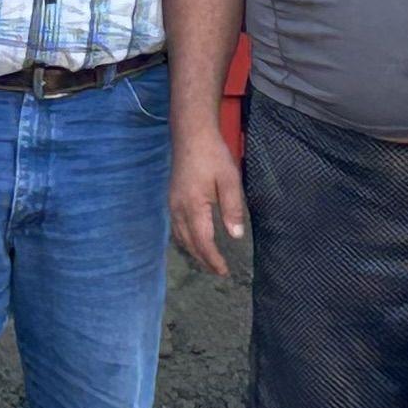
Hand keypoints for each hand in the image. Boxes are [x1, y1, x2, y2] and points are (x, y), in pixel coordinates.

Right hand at [169, 114, 249, 278]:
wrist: (191, 136)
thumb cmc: (213, 156)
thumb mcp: (229, 180)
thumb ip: (232, 209)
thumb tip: (235, 236)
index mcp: (194, 207)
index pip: (203, 242)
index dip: (213, 259)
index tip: (224, 271)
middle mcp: (178, 210)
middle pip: (189, 244)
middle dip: (203, 260)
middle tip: (218, 271)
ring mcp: (172, 204)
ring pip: (180, 237)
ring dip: (193, 252)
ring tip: (208, 261)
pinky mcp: (172, 199)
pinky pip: (176, 228)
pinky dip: (185, 240)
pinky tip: (194, 241)